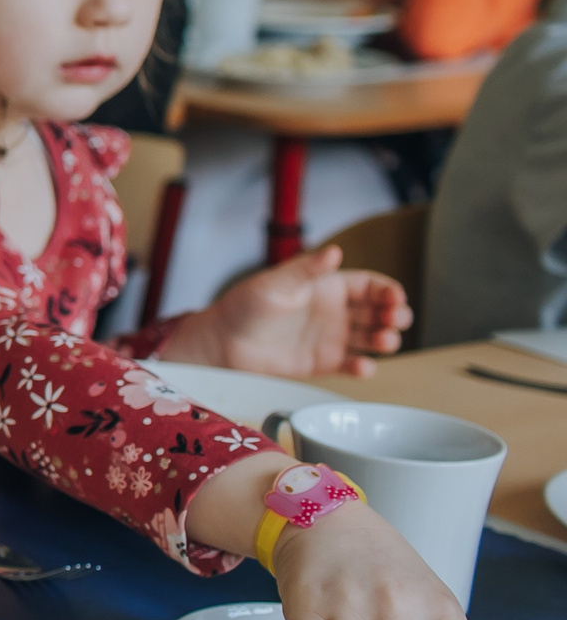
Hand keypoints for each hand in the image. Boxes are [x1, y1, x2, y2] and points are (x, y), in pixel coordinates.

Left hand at [182, 246, 407, 377]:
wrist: (223, 342)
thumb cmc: (245, 306)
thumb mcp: (276, 283)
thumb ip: (306, 270)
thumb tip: (334, 251)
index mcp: (328, 287)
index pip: (371, 286)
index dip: (388, 290)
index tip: (395, 297)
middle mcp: (336, 312)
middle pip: (380, 312)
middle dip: (395, 315)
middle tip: (395, 320)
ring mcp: (332, 338)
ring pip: (373, 339)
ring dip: (386, 340)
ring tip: (383, 342)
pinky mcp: (324, 362)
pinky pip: (353, 365)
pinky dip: (363, 367)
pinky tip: (363, 367)